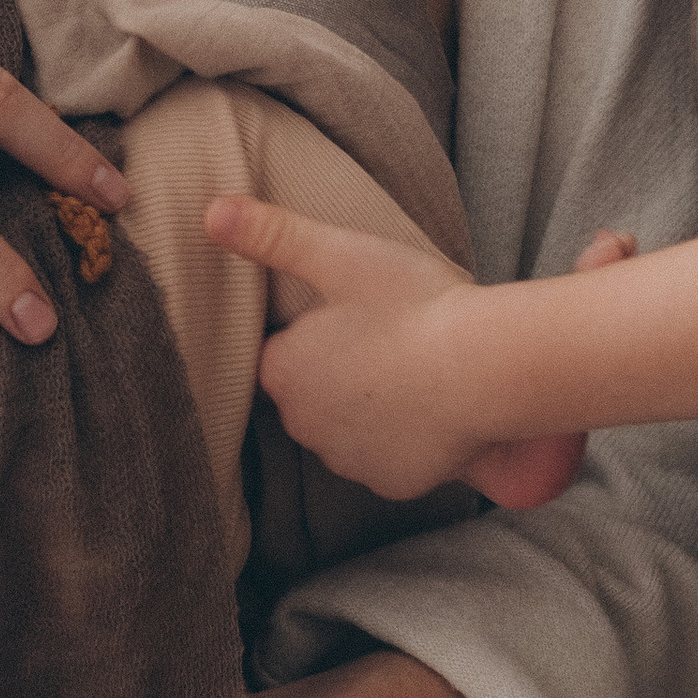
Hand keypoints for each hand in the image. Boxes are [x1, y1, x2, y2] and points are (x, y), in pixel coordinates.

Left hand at [204, 195, 585, 509]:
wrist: (486, 368)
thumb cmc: (414, 305)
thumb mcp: (340, 255)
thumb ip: (272, 234)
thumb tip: (211, 212)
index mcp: (284, 372)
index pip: (281, 354)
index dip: (315, 332)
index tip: (352, 314)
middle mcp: (304, 425)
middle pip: (312, 395)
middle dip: (339, 373)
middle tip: (388, 337)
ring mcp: (349, 460)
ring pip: (349, 430)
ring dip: (369, 409)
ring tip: (412, 370)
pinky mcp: (393, 484)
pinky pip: (389, 460)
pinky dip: (405, 442)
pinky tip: (431, 409)